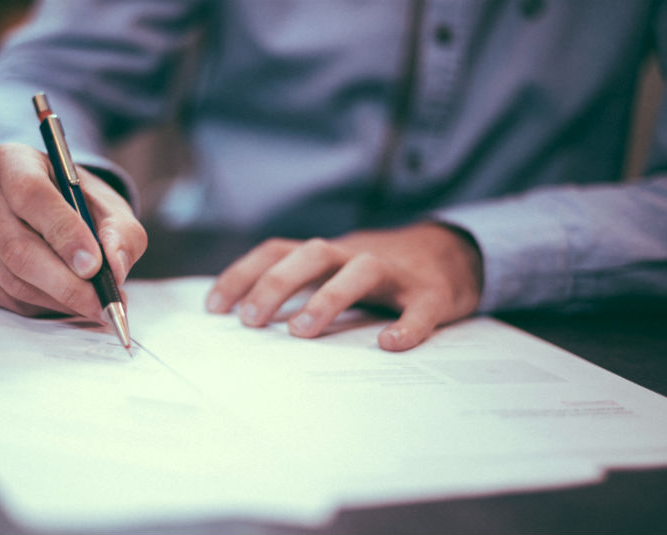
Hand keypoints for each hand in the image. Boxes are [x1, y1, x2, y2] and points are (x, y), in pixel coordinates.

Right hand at [0, 142, 146, 318]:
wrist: (55, 215)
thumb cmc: (83, 207)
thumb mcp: (113, 210)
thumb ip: (122, 234)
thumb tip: (115, 267)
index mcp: (12, 162)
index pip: (31, 195)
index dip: (64, 233)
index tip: (94, 265)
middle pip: (18, 247)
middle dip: (67, 283)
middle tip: (102, 302)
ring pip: (13, 279)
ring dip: (60, 299)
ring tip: (95, 304)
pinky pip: (4, 297)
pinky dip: (42, 306)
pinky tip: (67, 301)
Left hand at [206, 223, 482, 350]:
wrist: (452, 253)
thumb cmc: (379, 272)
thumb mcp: (335, 270)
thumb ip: (301, 286)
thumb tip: (247, 320)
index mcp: (328, 254)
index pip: (277, 251)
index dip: (243, 274)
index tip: (214, 308)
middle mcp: (356, 255)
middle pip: (312, 254)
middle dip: (277, 284)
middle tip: (251, 321)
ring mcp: (395, 273)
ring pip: (361, 271)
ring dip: (328, 298)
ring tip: (301, 332)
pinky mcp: (432, 293)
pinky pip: (420, 308)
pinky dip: (406, 325)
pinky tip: (389, 344)